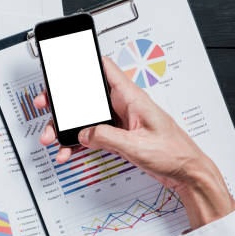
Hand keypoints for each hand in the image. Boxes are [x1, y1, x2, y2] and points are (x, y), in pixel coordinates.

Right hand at [34, 56, 234, 229]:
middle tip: (46, 105)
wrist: (187, 174)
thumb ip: (107, 137)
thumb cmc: (175, 153)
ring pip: (85, 118)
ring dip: (67, 127)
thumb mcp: (137, 145)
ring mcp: (120, 121)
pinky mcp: (118, 136)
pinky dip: (78, 143)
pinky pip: (91, 135)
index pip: (104, 68)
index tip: (63, 63)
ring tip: (52, 137)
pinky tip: (69, 152)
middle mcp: (124, 105)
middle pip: (86, 96)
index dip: (83, 62)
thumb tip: (84, 133)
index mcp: (131, 97)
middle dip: (64, 102)